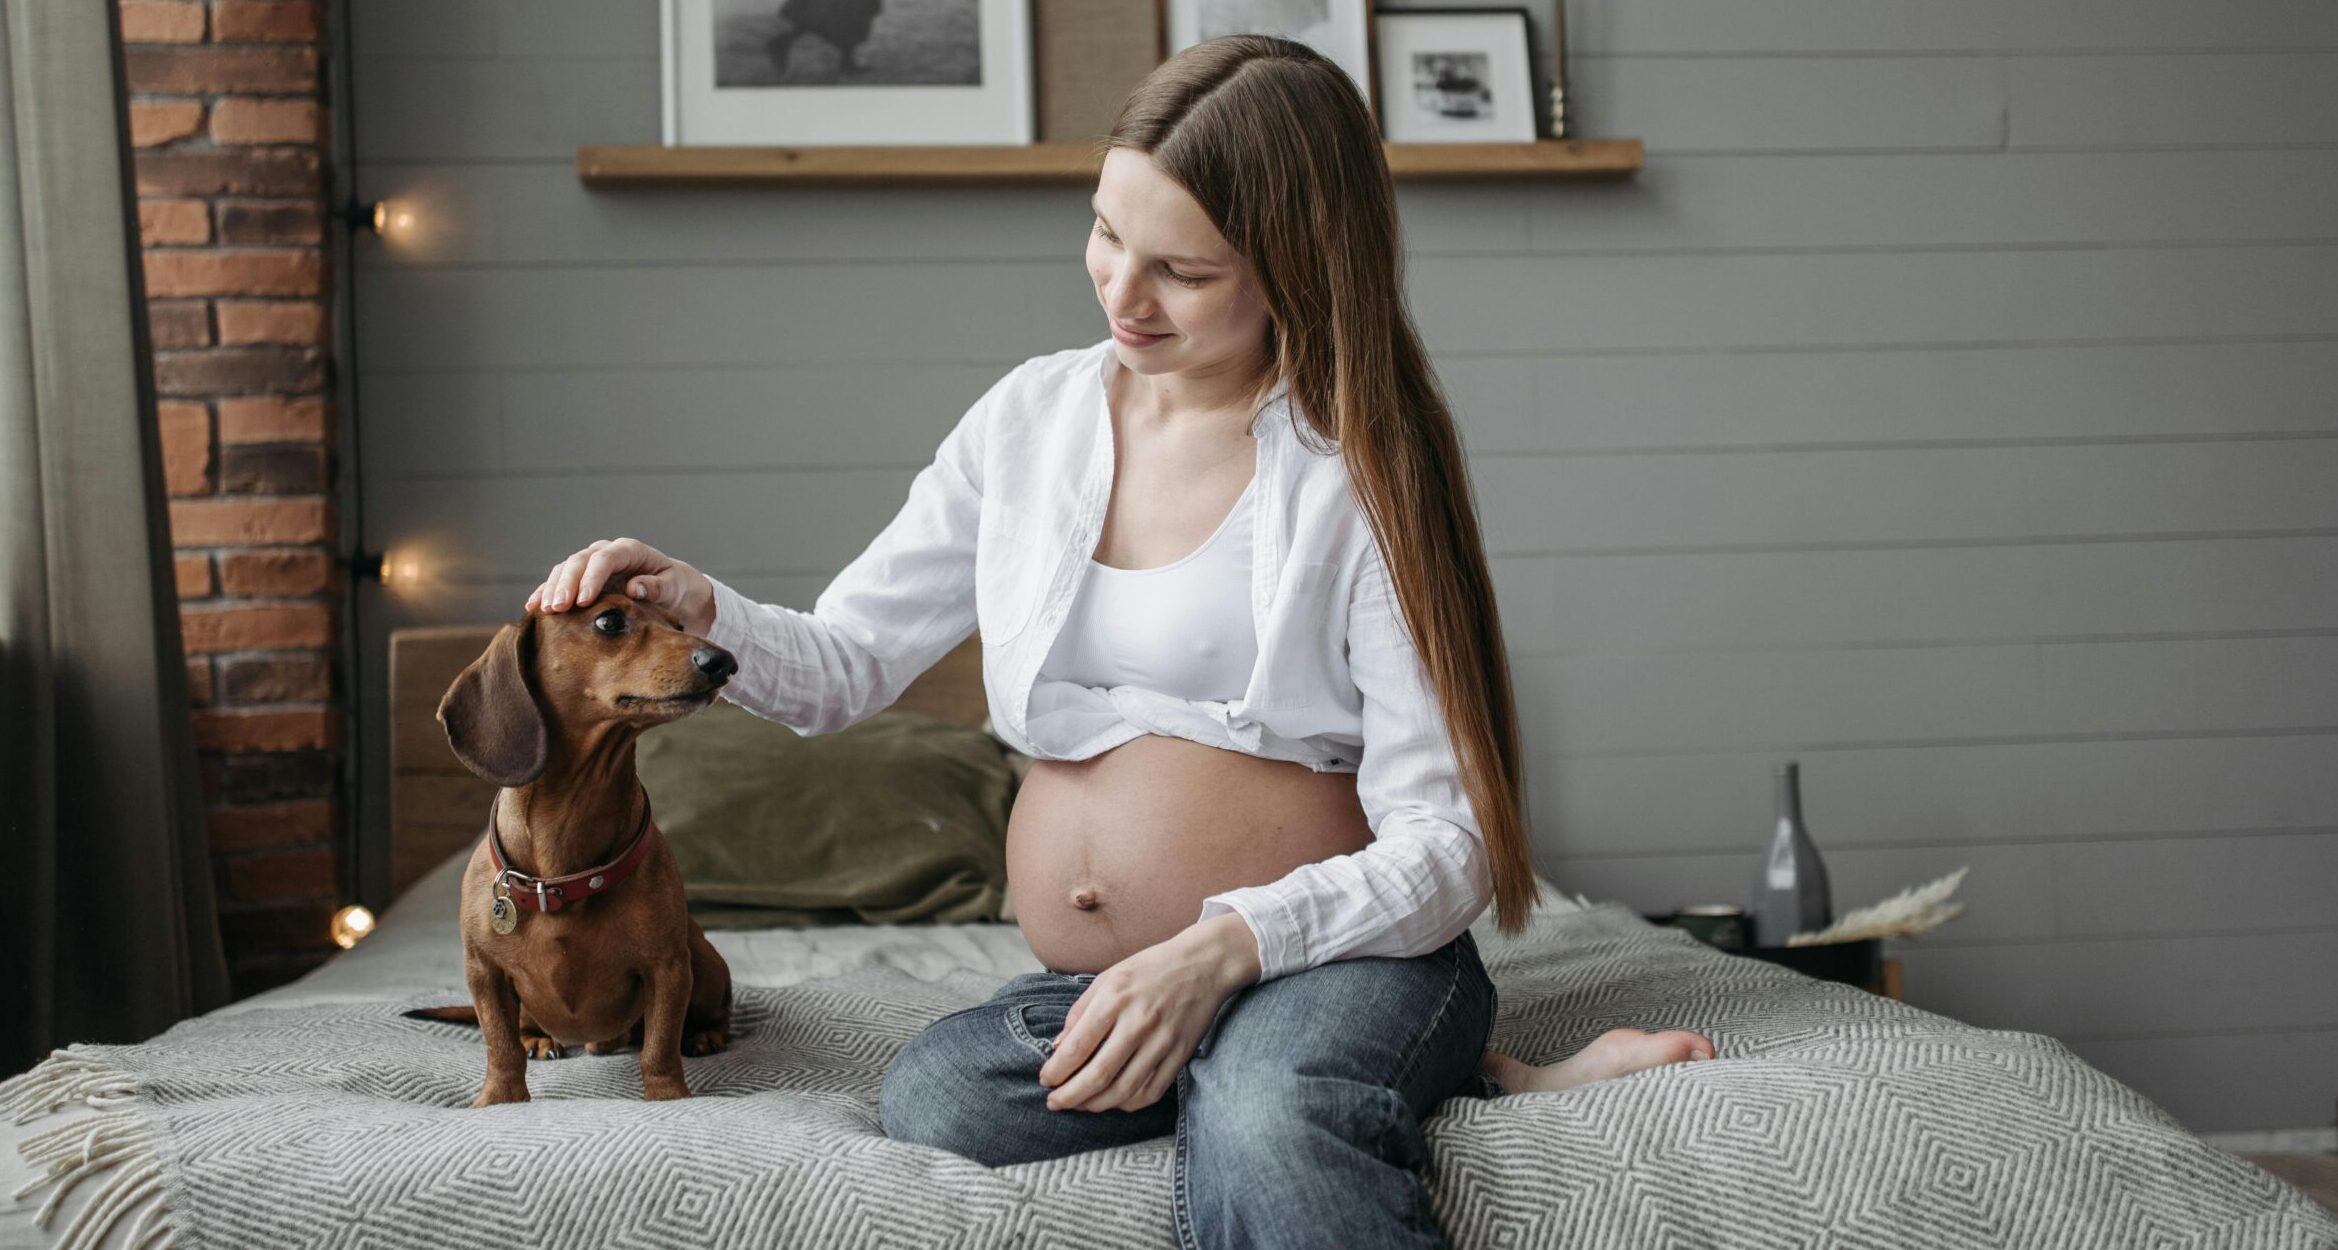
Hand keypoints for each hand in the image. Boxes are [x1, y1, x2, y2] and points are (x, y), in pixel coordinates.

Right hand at [525, 538, 715, 634]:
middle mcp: (606, 552)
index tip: (583, 601)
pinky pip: (560, 581)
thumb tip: (633, 588)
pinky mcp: (583, 577)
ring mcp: (592, 563)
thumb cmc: (674, 586)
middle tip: (558, 608)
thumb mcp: (672, 587)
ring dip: (553, 589)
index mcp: (629, 550)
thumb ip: (655, 586)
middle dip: (566, 584)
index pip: (605, 559)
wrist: (671, 588)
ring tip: (544, 610)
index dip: (592, 578)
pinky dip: (546, 592)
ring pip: (565, 569)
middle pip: (579, 562)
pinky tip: (533, 607)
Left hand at [1038, 913, 1259, 1112]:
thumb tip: (1058, 1047)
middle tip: (1055, 1103)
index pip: (1078, 1046)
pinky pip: (1151, 1091)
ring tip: (1080, 1105)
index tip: (1045, 1080)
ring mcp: (1163, 1041)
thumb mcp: (1109, 977)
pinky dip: (1128, 1103)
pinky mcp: (1181, 1054)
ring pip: (1124, 1090)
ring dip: (1096, 1105)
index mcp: (1115, 998)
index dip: (1056, 1070)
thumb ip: (1080, 1011)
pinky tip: (1114, 1101)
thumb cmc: (1151, 967)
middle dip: (1070, 1096)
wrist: (1205, 963)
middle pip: (1098, 1075)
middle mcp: (1139, 1021)